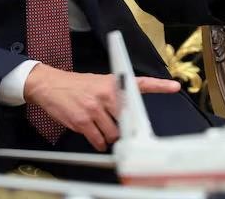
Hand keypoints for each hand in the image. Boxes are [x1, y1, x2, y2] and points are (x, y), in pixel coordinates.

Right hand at [23, 64, 179, 150]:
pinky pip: (98, 140)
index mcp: (113, 83)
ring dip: (109, 136)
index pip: (140, 83)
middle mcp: (106, 95)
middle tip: (117, 125)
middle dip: (123, 126)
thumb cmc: (76, 85)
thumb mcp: (99, 82)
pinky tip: (95, 137)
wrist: (50, 85)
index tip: (174, 87)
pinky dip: (98, 143)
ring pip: (113, 133)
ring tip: (101, 128)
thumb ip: (115, 94)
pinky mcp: (83, 122)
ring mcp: (94, 109)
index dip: (159, 85)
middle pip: (126, 118)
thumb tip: (129, 111)